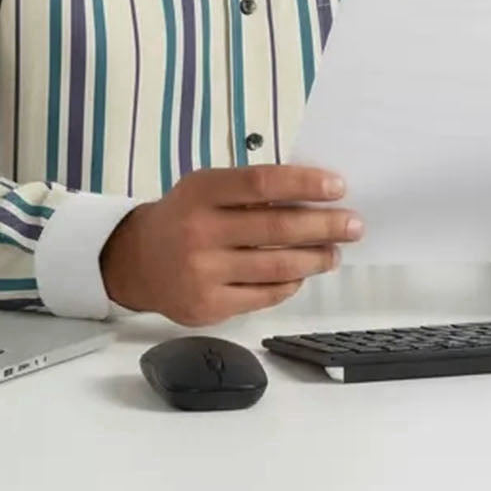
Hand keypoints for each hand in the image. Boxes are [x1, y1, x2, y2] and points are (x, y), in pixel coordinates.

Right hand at [99, 164, 363, 325]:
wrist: (136, 262)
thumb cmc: (184, 216)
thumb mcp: (204, 189)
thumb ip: (248, 190)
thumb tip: (312, 195)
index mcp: (201, 192)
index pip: (262, 183)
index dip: (304, 184)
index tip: (338, 187)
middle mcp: (199, 232)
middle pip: (276, 229)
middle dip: (323, 226)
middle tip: (353, 225)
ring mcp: (203, 273)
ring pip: (276, 267)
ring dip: (315, 259)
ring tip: (335, 253)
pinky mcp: (208, 306)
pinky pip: (263, 296)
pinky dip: (290, 284)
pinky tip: (303, 274)